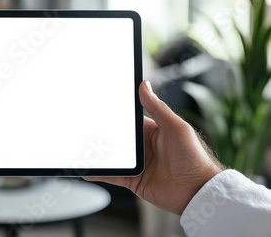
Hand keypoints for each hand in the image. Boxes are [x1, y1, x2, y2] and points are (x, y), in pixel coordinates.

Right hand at [85, 81, 223, 214]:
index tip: (97, 107)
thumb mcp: (175, 127)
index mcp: (152, 130)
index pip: (127, 120)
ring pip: (111, 156)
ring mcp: (137, 164)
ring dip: (98, 154)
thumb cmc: (194, 158)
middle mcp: (142, 146)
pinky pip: (112, 175)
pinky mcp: (133, 180)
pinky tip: (87, 170)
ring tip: (81, 149)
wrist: (198, 192)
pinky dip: (99, 173)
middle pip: (116, 138)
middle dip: (101, 134)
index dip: (114, 115)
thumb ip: (158, 108)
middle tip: (83, 129)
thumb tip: (145, 85)